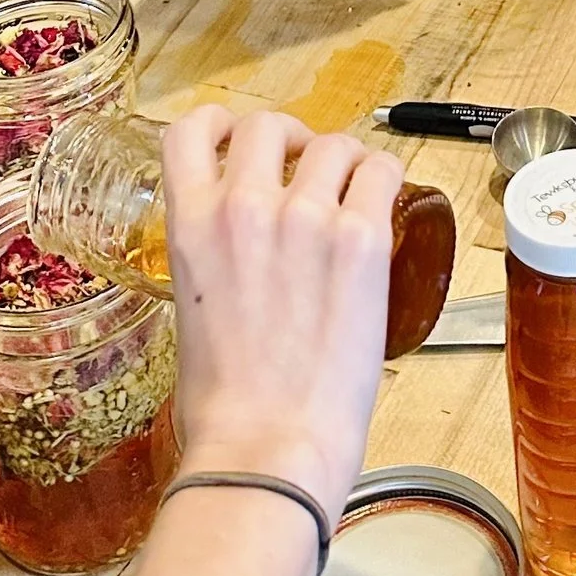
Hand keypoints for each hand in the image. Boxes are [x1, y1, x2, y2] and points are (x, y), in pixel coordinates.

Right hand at [158, 107, 397, 515]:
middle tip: (305, 170)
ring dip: (343, 163)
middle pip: (267, 125)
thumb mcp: (192, 315)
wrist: (266, 451)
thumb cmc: (224, 412)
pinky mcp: (361, 239)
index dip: (219, 125)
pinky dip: (385, 179)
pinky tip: (384, 204)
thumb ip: (213, 264)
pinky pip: (383, 172)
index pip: (191, 131)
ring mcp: (305, 218)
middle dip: (289, 141)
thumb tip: (242, 263)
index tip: (237, 138)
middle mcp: (244, 206)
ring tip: (352, 194)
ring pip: (332, 143)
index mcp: (191, 226)